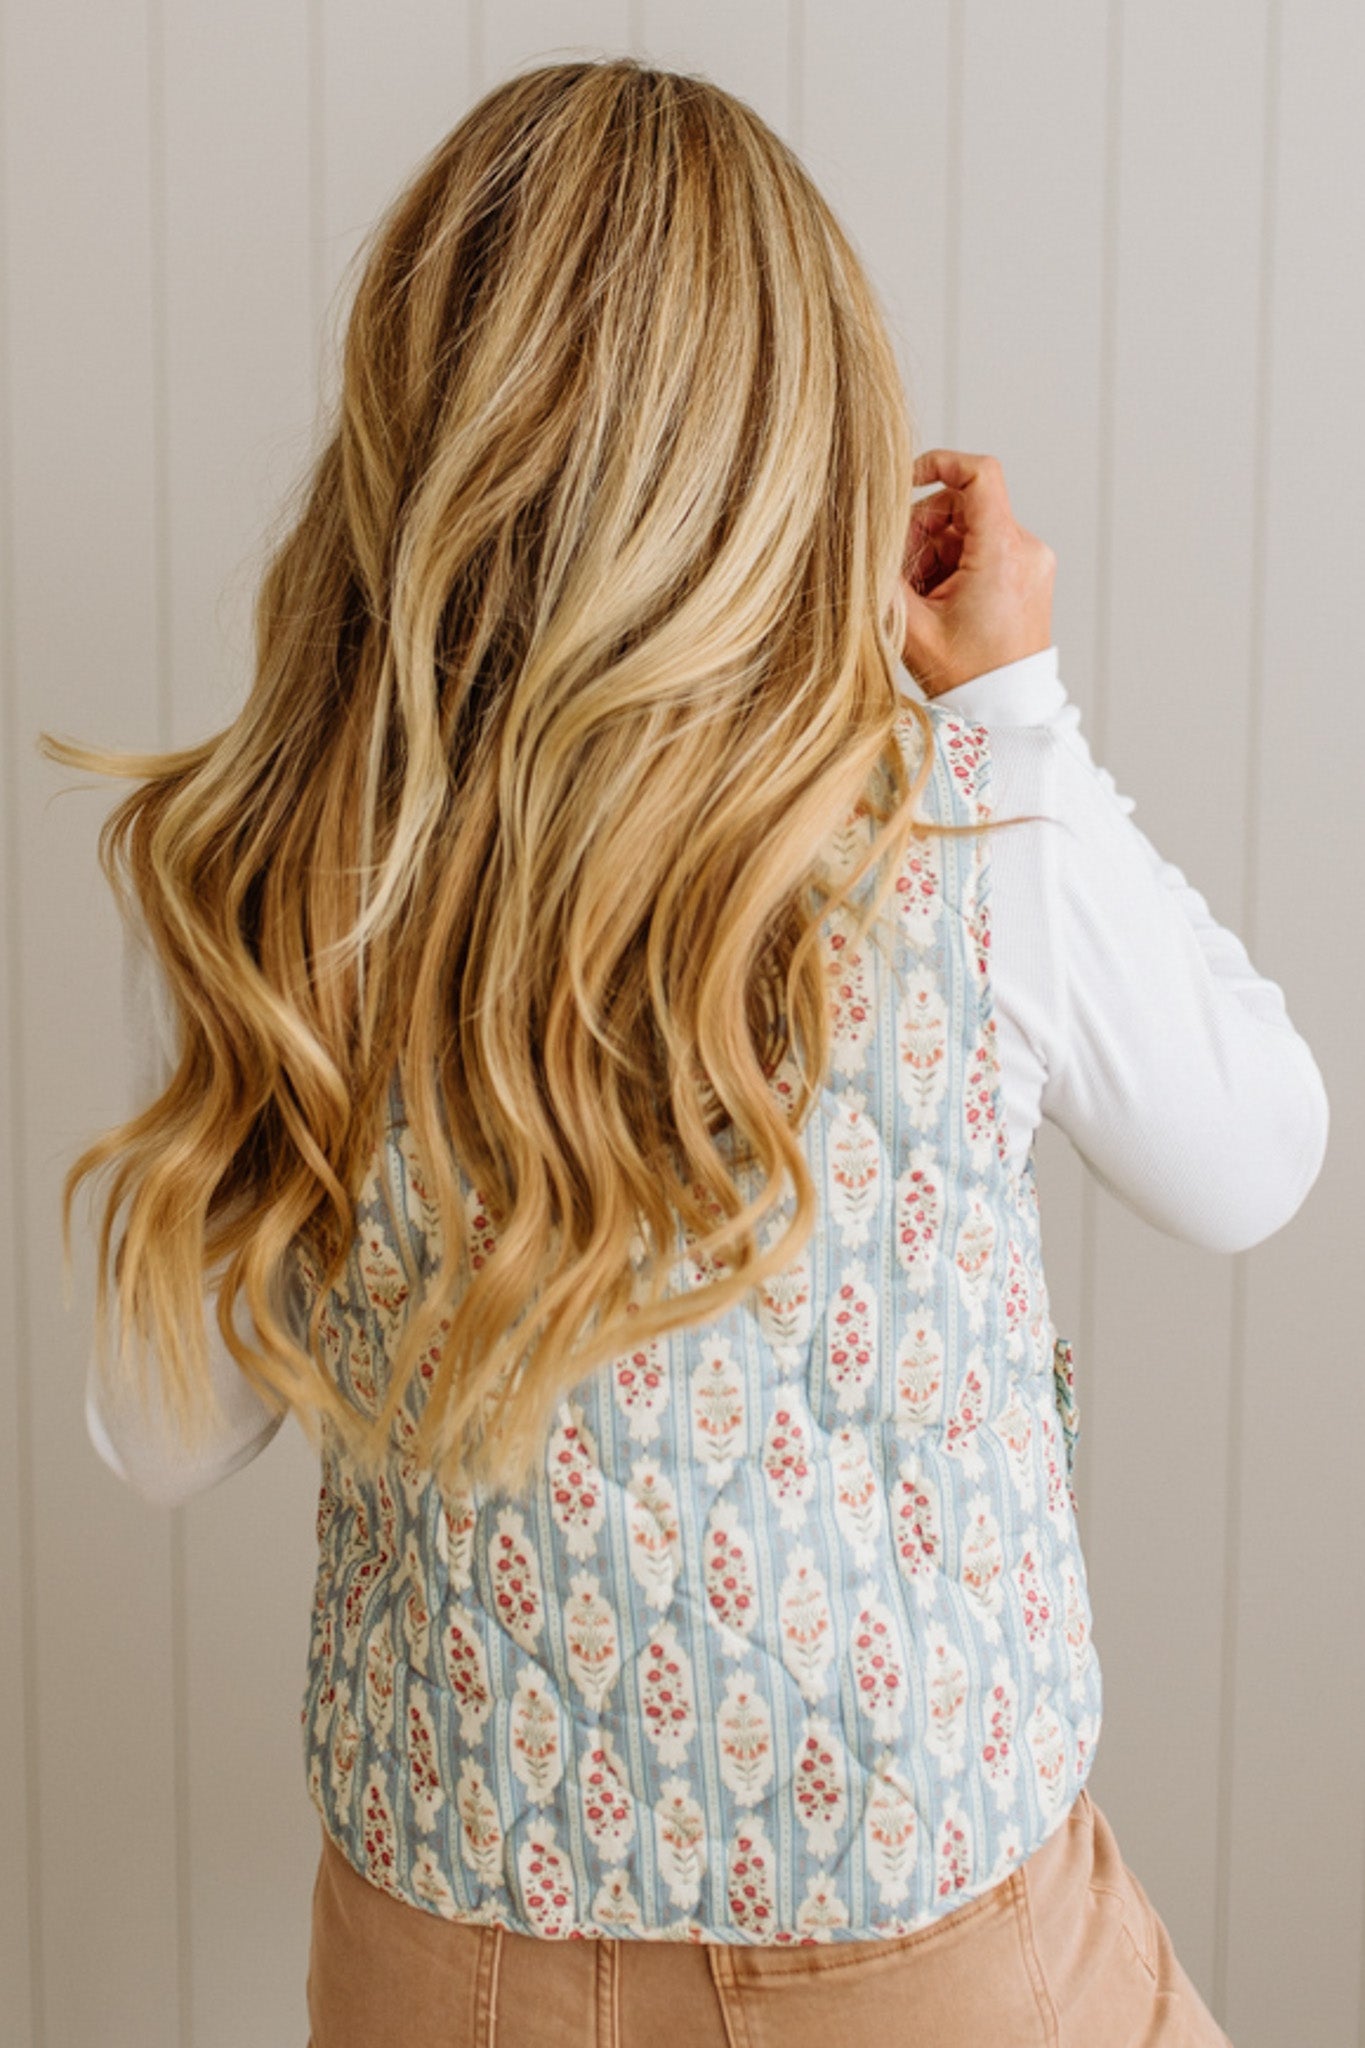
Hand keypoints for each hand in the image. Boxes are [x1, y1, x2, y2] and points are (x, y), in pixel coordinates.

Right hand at [899, 449, 1054, 696]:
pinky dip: (954, 565)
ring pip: (969, 530)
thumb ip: (883, 577)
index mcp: (1002, 553)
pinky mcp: (1029, 576)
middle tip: (897, 572)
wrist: (1007, 714)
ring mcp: (1031, 562)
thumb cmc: (966, 678)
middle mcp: (1026, 549)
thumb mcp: (912, 627)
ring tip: (918, 598)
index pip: (978, 473)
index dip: (938, 464)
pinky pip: (984, 550)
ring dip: (935, 552)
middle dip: (922, 531)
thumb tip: (855, 540)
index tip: (905, 481)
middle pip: (962, 506)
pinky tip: (937, 602)